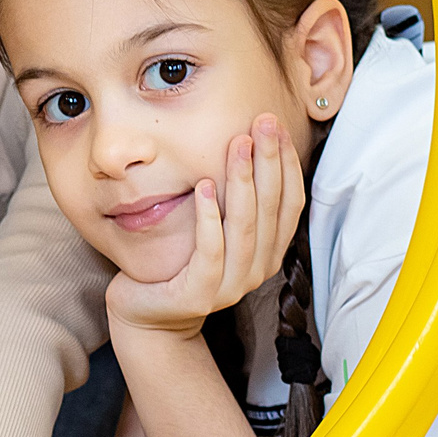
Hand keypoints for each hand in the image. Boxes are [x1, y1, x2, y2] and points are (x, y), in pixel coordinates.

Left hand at [106, 114, 305, 333]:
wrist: (148, 314)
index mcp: (267, 250)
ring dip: (243, 182)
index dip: (288, 163)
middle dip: (269, 160)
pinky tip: (204, 187)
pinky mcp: (202, 294)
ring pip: (245, 226)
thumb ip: (236, 201)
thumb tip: (247, 143)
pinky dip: (209, 218)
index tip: (279, 126)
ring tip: (237, 144)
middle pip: (271, 208)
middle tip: (264, 122)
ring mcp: (232, 285)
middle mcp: (257, 268)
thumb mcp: (217, 228)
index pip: (289, 202)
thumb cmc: (182, 262)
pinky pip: (211, 251)